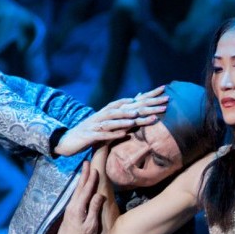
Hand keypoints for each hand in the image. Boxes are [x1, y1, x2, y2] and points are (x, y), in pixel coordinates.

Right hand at [54, 86, 169, 155]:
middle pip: (127, 108)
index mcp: (112, 110)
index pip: (134, 101)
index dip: (149, 96)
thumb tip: (137, 102)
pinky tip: (123, 134)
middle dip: (146, 107)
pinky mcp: (91, 135)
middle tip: (163, 105)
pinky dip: (113, 134)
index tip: (165, 92)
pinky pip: (103, 135)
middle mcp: (105, 114)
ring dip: (126, 119)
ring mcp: (98, 124)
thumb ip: (124, 112)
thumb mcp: (109, 121)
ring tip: (138, 117)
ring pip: (114, 120)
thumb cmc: (92, 131)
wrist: (69, 141)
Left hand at [54, 162, 104, 233]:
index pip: (86, 190)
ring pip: (76, 191)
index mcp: (78, 208)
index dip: (90, 179)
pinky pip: (75, 196)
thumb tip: (99, 195)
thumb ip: (94, 209)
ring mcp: (69, 209)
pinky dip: (79, 188)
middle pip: (79, 187)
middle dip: (84, 175)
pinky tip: (80, 187)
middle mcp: (72, 206)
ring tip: (84, 171)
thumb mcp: (91, 225)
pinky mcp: (70, 212)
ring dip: (81, 180)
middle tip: (87, 163)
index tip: (94, 169)